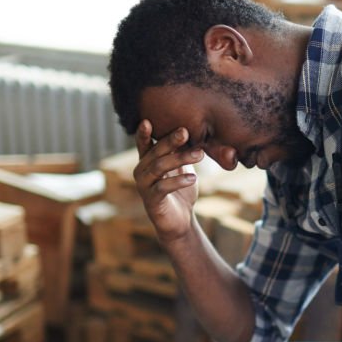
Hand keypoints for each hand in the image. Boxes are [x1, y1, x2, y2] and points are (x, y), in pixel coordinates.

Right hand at [133, 120, 204, 243]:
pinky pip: (163, 187)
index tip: (148, 120)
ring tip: (200, 153)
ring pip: (159, 168)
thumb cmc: (182, 191)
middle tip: (185, 131)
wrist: (181, 220)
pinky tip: (193, 178)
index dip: (143, 133)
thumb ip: (183, 152)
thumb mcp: (183, 168)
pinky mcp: (152, 201)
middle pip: (155, 153)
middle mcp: (141, 172)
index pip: (144, 144)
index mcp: (147, 161)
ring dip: (180, 158)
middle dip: (170, 141)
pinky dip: (179, 181)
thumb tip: (193, 131)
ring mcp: (144, 186)